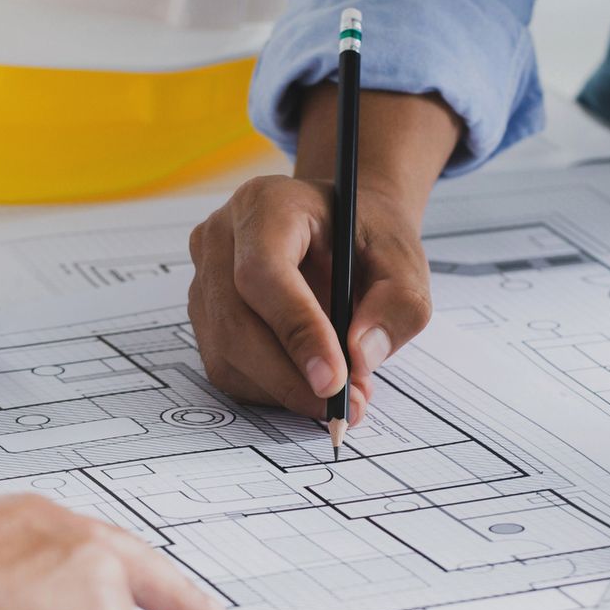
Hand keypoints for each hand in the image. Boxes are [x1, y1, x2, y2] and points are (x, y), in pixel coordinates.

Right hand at [187, 175, 431, 421]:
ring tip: (343, 392)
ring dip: (285, 389)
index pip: (264, 273)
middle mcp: (221, 236)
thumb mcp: (405, 261)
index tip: (335, 380)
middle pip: (235, 322)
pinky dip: (272, 389)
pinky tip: (312, 382)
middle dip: (292, 377)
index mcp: (267, 204)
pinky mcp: (205, 315)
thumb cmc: (370, 239)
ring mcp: (204, 277)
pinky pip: (228, 368)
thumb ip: (397, 306)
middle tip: (347, 404)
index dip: (296, 331)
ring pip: (228, 354)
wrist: (345, 229)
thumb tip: (360, 357)